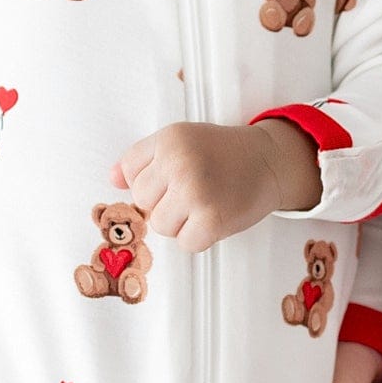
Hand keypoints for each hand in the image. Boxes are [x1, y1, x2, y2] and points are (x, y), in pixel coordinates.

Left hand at [110, 121, 318, 251]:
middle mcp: (179, 163)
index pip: (130, 173)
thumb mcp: (181, 141)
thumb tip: (112, 179)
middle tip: (194, 189)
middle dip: (164, 202)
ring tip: (204, 203)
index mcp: (168, 139)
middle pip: (143, 202)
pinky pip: (185, 243)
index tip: (175, 175)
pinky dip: (199, 237)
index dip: (151, 180)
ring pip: (161, 226)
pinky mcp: (212, 219)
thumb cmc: (221, 153)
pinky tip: (215, 217)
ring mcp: (195, 192)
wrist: (269, 161)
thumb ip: (143, 158)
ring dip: (181, 222)